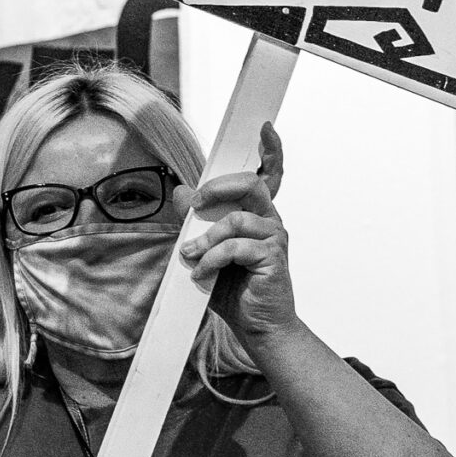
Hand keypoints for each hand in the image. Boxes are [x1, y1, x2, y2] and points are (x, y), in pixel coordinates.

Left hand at [181, 121, 297, 339]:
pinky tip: (203, 273)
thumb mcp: (204, 252)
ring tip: (191, 257)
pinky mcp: (273, 257)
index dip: (271, 151)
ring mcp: (275, 239)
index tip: (265, 128)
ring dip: (206, 238)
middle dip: (218, 189)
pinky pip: (237, 246)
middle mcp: (270, 222)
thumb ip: (193, 223)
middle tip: (195, 204)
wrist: (257, 327)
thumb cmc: (233, 290)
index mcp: (257, 216)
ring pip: (237, 219)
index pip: (269, 176)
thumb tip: (180, 192)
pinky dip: (213, 258)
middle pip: (251, 185)